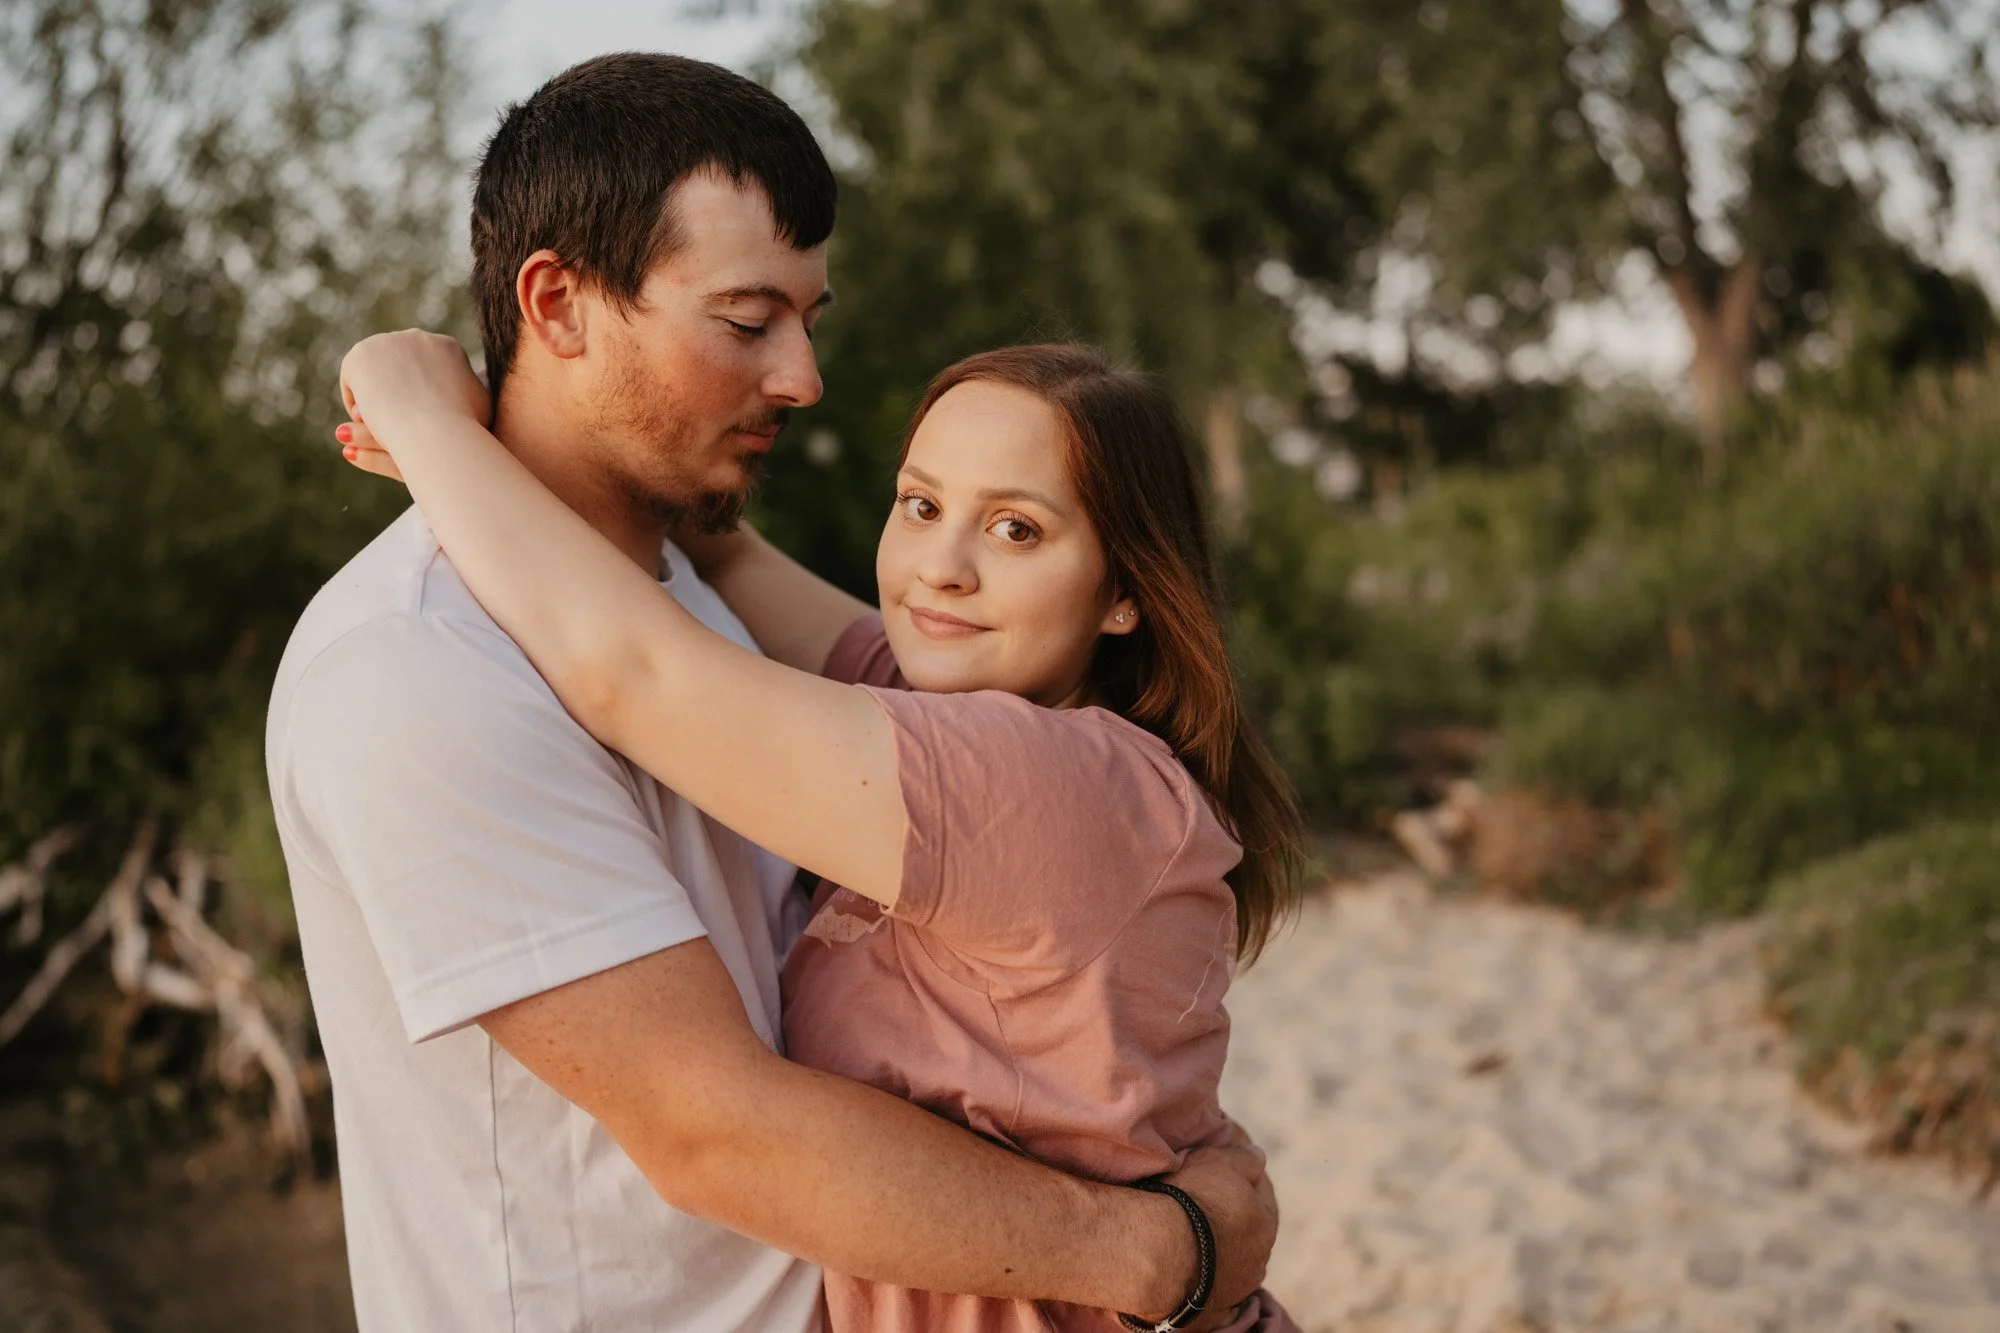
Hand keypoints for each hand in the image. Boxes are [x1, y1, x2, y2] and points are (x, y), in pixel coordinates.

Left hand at [335, 329, 488, 473]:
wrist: (433, 428)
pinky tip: (365, 419)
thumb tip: (474, 382)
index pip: (425, 363)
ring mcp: (387, 342)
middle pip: (399, 362)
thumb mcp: (480, 403)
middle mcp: (417, 337)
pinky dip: (358, 398)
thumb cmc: (463, 425)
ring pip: (376, 369)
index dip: (419, 390)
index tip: (417, 415)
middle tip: (396, 419)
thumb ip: (472, 388)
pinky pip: (355, 377)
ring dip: (376, 393)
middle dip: (395, 388)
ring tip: (380, 423)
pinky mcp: (361, 355)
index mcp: (447, 345)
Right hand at [1160, 1137, 1276, 1320]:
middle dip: (1231, 1216)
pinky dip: (1199, 1273)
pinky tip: (1184, 1264)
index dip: (1245, 1177)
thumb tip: (1258, 1157)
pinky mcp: (1207, 1310)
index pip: (1262, 1195)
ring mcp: (1233, 1289)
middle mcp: (1256, 1263)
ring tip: (1189, 1234)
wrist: (1159, 1252)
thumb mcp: (1221, 1162)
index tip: (1226, 1168)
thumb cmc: (1193, 1201)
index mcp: (1266, 1226)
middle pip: (1246, 1231)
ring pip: (1228, 1261)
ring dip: (1216, 1247)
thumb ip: (1245, 1159)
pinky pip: (1207, 1285)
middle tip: (1204, 1200)